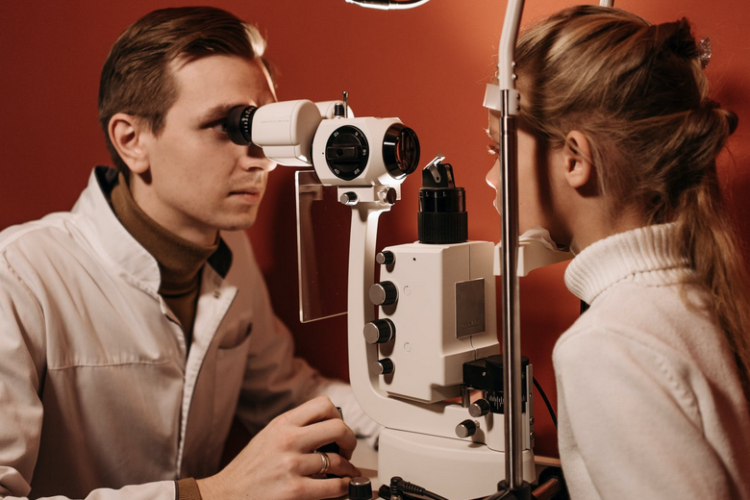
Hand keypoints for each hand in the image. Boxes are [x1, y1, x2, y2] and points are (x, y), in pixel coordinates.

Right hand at [197, 396, 360, 499]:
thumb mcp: (268, 437)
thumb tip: (326, 427)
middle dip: (350, 440)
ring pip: (338, 460)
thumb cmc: (248, 470)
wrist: (226, 494)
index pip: (323, 405)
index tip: (339, 429)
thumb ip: (294, 428)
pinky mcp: (294, 490)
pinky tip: (340, 486)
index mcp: (282, 424)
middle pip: (338, 428)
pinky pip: (332, 486)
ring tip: (346, 472)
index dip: (339, 417)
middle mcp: (288, 440)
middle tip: (348, 449)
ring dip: (348, 468)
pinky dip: (343, 487)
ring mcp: (291, 465)